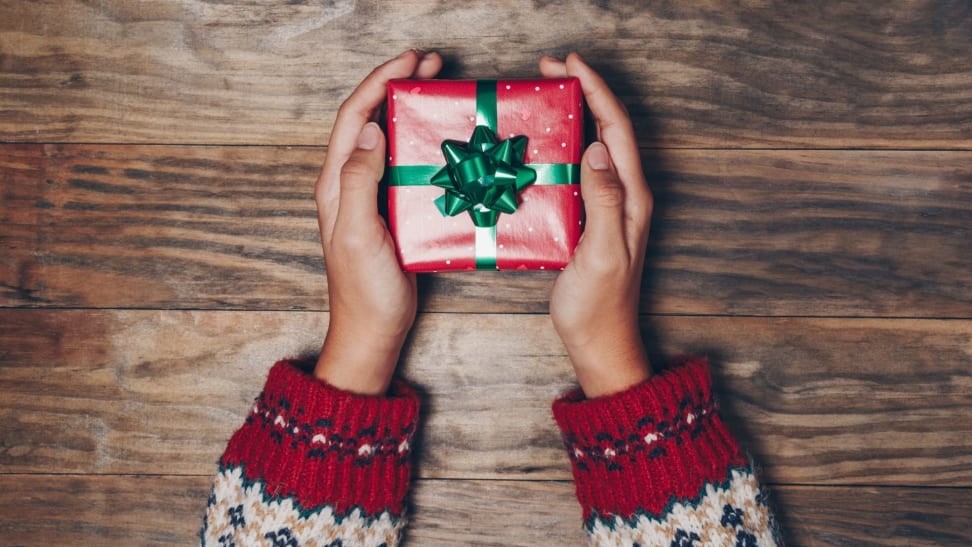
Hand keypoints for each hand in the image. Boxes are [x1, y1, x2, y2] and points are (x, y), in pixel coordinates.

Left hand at [314, 50, 442, 395]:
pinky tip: (447, 139)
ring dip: (412, 109)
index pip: (355, 117)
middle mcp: (351, 182)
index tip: (410, 60)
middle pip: (371, 118)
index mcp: (337, 182)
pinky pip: (406, 165)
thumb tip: (373, 129)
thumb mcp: (357, 234)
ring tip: (441, 89)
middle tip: (432, 64)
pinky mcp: (393, 210)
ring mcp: (372, 195)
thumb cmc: (363, 290)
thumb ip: (359, 180)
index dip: (379, 81)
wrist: (373, 331)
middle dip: (397, 84)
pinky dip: (424, 143)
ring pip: (390, 138)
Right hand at [542, 53, 653, 397]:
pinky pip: (580, 170)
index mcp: (631, 198)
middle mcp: (624, 195)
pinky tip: (542, 145)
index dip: (597, 91)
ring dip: (575, 114)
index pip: (617, 129)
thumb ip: (602, 200)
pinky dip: (564, 146)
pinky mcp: (591, 218)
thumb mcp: (601, 253)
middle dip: (585, 91)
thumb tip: (597, 148)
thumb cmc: (600, 306)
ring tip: (546, 93)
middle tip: (550, 68)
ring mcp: (608, 206)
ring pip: (595, 145)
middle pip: (609, 128)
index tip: (570, 63)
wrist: (600, 342)